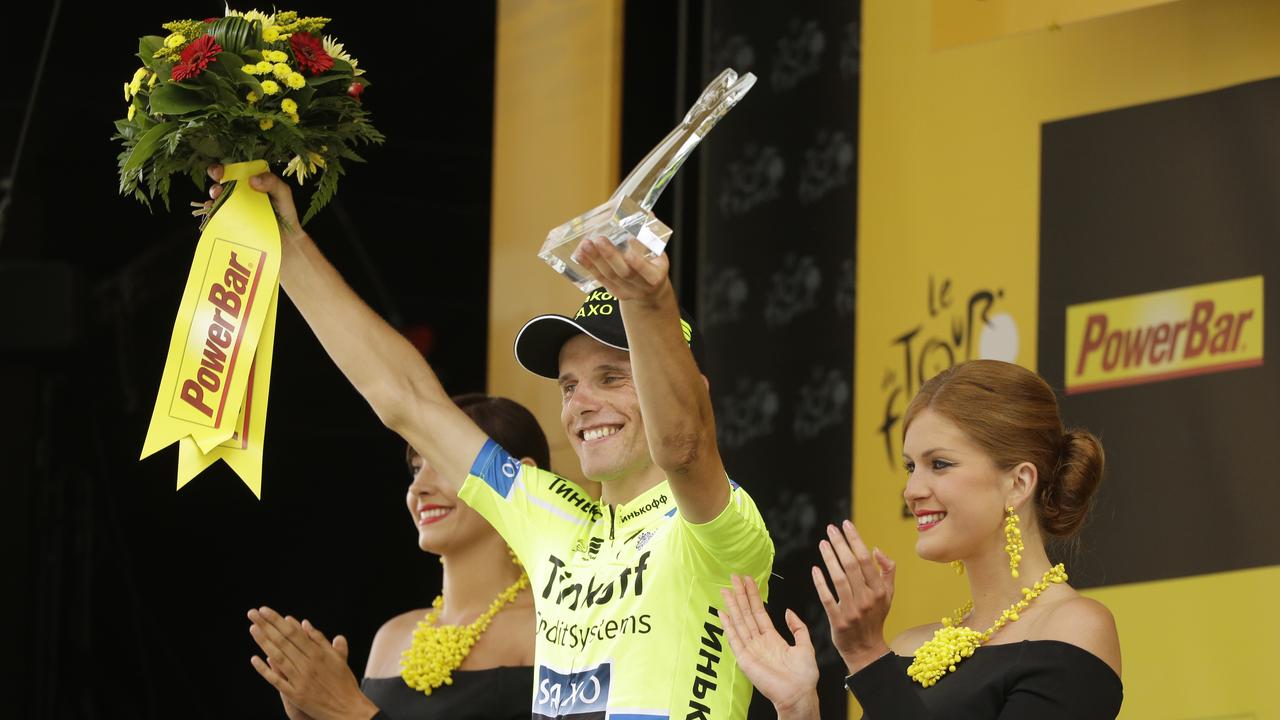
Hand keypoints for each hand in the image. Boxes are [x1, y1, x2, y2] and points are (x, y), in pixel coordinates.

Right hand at [202, 164, 306, 243]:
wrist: (285, 240)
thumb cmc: (285, 214)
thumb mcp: (283, 194)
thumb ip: (273, 182)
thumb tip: (252, 179)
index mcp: (250, 182)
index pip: (233, 171)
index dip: (223, 169)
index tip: (221, 173)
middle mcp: (239, 192)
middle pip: (221, 182)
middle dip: (215, 181)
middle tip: (218, 187)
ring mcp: (233, 207)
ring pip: (216, 197)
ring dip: (213, 195)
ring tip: (217, 198)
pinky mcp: (230, 222)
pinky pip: (216, 215)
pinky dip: (211, 212)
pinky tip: (213, 212)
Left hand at [248, 606, 379, 719]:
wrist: (348, 710)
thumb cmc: (344, 682)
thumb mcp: (337, 658)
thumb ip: (320, 640)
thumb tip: (305, 623)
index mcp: (318, 653)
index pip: (293, 632)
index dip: (277, 620)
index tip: (265, 610)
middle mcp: (308, 664)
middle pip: (283, 641)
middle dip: (266, 625)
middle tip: (252, 613)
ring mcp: (300, 680)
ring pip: (278, 657)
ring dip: (264, 642)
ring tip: (253, 629)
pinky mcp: (295, 695)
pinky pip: (276, 680)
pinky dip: (265, 670)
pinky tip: (255, 659)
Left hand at [572, 236, 670, 304]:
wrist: (651, 291)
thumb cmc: (655, 266)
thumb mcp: (658, 252)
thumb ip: (650, 234)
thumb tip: (647, 213)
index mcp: (656, 276)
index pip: (648, 272)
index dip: (638, 262)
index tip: (630, 245)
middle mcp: (641, 286)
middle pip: (625, 273)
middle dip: (610, 256)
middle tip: (599, 240)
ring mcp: (626, 291)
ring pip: (609, 276)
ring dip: (595, 260)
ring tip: (585, 245)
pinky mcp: (613, 291)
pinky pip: (600, 279)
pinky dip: (589, 266)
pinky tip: (579, 255)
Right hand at [719, 574, 819, 719]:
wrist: (799, 694)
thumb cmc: (804, 677)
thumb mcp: (805, 646)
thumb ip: (798, 628)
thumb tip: (788, 611)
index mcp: (772, 638)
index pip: (759, 612)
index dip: (754, 596)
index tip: (748, 581)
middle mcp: (759, 642)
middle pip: (747, 613)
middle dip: (740, 595)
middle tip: (734, 578)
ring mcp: (751, 649)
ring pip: (740, 622)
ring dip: (732, 606)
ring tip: (726, 590)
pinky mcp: (745, 659)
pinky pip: (735, 640)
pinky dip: (728, 626)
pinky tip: (723, 614)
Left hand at [813, 521, 895, 674]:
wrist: (866, 649)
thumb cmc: (875, 617)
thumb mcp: (888, 595)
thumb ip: (887, 571)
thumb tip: (876, 549)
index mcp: (880, 590)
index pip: (866, 560)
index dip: (855, 540)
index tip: (846, 524)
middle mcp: (867, 599)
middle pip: (851, 566)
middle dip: (840, 544)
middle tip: (830, 529)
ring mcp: (852, 610)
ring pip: (838, 579)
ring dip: (829, 558)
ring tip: (823, 543)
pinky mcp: (838, 620)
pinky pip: (827, 598)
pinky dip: (820, 583)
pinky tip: (815, 569)